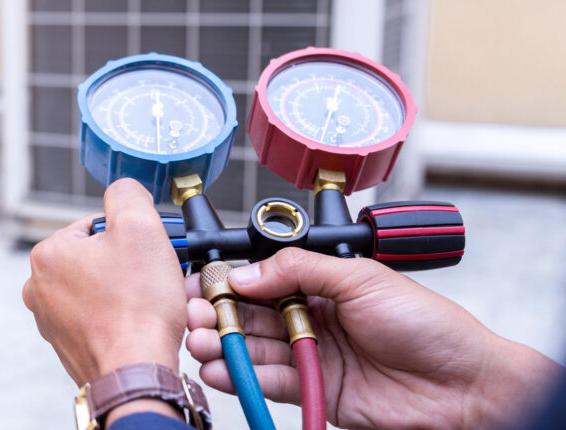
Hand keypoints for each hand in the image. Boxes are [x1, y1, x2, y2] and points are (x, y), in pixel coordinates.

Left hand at [23, 179, 187, 422]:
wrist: (136, 371)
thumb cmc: (137, 307)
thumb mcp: (140, 227)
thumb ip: (128, 194)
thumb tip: (123, 189)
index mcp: (48, 253)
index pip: (96, 225)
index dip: (130, 236)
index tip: (146, 253)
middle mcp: (38, 286)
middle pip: (97, 256)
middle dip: (127, 264)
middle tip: (150, 278)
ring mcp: (50, 319)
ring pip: (99, 287)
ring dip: (125, 290)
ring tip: (146, 304)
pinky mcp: (67, 344)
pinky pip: (98, 316)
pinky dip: (118, 317)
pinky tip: (136, 324)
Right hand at [184, 248, 562, 428]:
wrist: (463, 387)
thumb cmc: (430, 326)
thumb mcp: (362, 278)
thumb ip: (300, 270)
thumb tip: (248, 272)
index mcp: (323, 282)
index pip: (264, 277)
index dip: (230, 280)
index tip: (203, 282)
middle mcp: (312, 315)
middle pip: (252, 312)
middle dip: (218, 313)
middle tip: (195, 315)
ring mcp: (312, 352)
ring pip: (255, 346)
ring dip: (225, 344)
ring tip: (202, 343)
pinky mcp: (314, 388)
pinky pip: (270, 380)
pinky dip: (243, 375)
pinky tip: (223, 369)